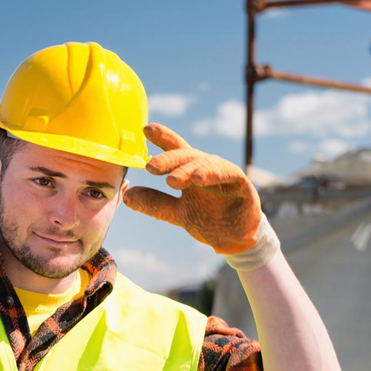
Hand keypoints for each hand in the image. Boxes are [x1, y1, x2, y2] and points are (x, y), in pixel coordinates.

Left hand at [124, 123, 262, 254]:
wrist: (235, 241)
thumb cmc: (209, 221)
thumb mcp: (177, 213)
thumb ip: (155, 204)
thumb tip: (128, 195)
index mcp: (189, 173)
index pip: (175, 151)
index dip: (162, 137)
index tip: (145, 129)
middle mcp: (206, 169)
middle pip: (187, 155)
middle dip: (168, 159)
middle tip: (150, 167)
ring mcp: (224, 175)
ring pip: (205, 163)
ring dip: (188, 169)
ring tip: (172, 180)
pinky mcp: (243, 185)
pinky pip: (229, 174)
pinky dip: (213, 173)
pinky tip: (199, 178)